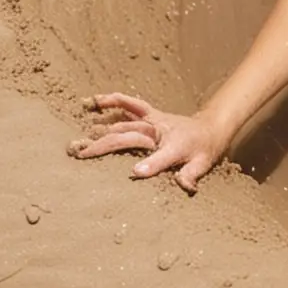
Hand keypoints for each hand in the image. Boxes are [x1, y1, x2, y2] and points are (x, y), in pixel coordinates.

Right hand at [68, 92, 228, 193]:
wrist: (210, 128)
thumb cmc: (204, 149)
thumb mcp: (202, 164)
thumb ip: (192, 175)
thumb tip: (184, 185)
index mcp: (174, 146)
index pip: (161, 157)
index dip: (150, 165)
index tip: (134, 174)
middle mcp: (159, 130)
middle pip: (128, 137)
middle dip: (104, 145)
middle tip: (80, 155)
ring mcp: (152, 121)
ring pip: (122, 123)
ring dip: (100, 130)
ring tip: (76, 140)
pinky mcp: (149, 114)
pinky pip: (130, 105)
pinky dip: (114, 101)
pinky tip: (96, 101)